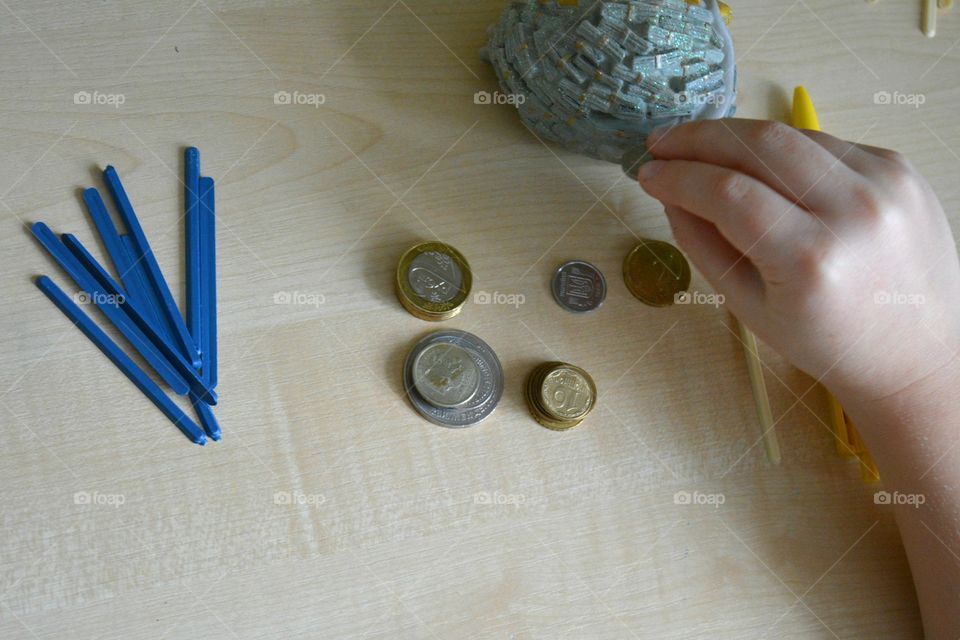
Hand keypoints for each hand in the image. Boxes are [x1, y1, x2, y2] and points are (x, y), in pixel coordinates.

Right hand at [634, 118, 959, 402]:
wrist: (914, 351)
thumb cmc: (825, 341)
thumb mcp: (749, 307)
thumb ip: (703, 245)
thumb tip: (668, 193)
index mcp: (811, 260)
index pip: (728, 193)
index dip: (678, 176)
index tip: (647, 173)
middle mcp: (855, 211)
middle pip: (761, 144)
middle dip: (700, 136)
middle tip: (662, 142)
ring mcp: (885, 183)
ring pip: (792, 135)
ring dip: (737, 137)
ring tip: (700, 149)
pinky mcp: (900, 168)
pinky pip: (825, 144)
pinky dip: (782, 150)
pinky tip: (759, 165)